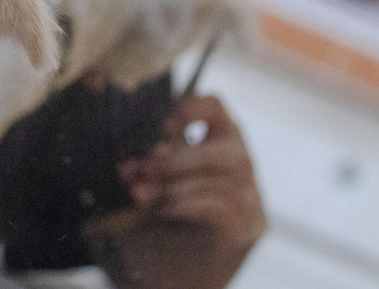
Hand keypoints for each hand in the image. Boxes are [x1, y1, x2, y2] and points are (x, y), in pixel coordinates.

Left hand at [87, 96, 265, 288]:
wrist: (165, 282)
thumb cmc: (153, 229)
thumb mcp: (140, 187)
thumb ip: (138, 169)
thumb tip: (128, 162)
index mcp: (214, 146)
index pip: (215, 107)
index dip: (189, 108)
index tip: (162, 129)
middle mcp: (240, 170)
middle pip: (227, 146)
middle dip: (178, 156)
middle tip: (142, 170)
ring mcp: (250, 201)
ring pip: (225, 174)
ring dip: (176, 182)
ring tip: (142, 195)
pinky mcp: (247, 230)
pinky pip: (223, 205)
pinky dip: (187, 202)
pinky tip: (163, 209)